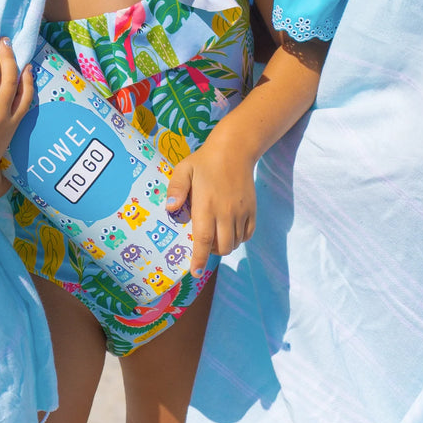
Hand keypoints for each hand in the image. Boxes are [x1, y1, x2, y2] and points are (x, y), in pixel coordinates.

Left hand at [165, 130, 256, 276]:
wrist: (235, 150)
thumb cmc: (204, 162)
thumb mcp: (184, 170)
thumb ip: (175, 189)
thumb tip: (170, 209)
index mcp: (207, 205)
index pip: (204, 239)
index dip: (200, 259)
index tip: (195, 272)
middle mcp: (226, 212)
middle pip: (223, 247)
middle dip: (212, 253)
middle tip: (204, 245)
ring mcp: (241, 212)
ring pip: (235, 242)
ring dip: (224, 245)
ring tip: (215, 235)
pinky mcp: (252, 210)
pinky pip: (248, 234)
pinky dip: (239, 238)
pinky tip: (230, 230)